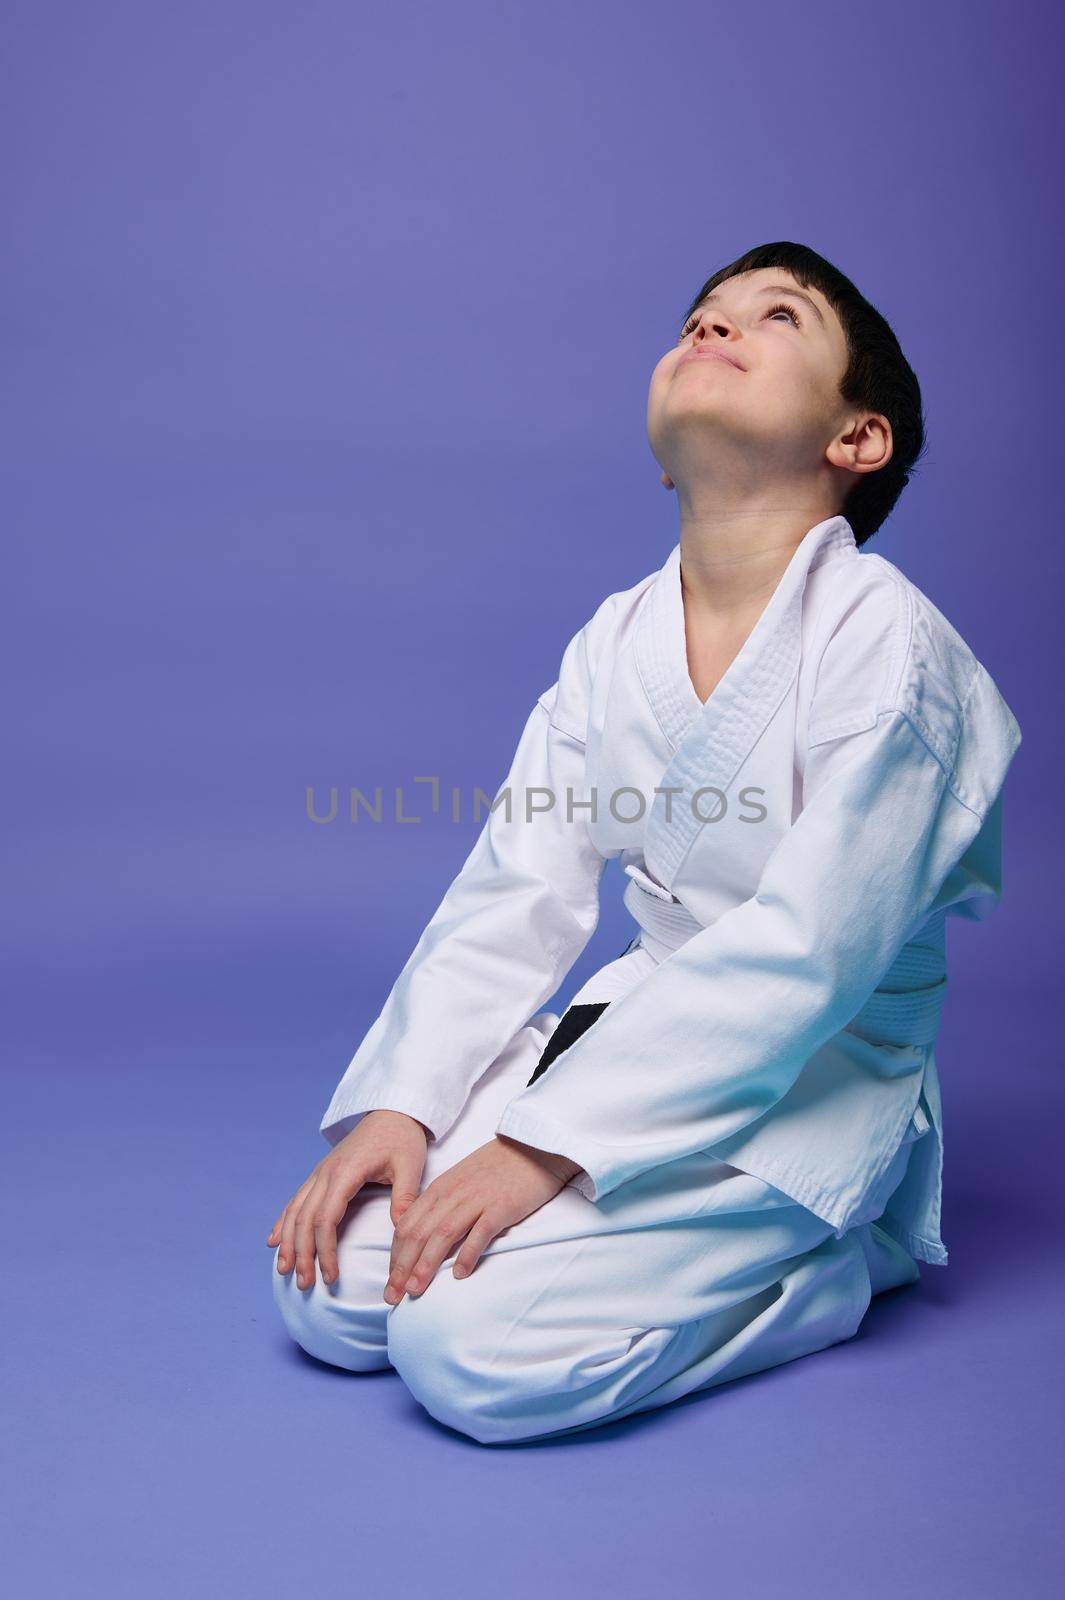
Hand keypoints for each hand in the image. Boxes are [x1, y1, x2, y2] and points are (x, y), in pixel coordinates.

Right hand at [268, 1110, 429, 1288]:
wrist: (392, 1111)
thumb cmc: (402, 1138)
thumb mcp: (410, 1165)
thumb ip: (405, 1196)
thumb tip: (401, 1228)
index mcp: (345, 1173)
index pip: (326, 1219)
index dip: (324, 1250)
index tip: (330, 1276)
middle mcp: (325, 1173)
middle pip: (305, 1219)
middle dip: (302, 1254)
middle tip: (305, 1284)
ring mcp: (320, 1173)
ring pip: (295, 1211)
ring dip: (288, 1242)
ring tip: (284, 1270)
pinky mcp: (320, 1174)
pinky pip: (296, 1199)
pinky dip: (283, 1221)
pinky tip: (274, 1240)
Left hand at [383, 1134, 581, 1304]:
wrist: (534, 1146)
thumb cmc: (497, 1166)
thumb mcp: (460, 1180)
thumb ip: (441, 1204)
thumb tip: (422, 1237)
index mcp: (440, 1189)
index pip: (407, 1226)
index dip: (395, 1256)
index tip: (391, 1282)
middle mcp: (453, 1194)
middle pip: (418, 1234)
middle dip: (402, 1268)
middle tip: (393, 1296)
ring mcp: (477, 1200)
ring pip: (442, 1235)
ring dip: (426, 1264)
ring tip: (416, 1290)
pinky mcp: (501, 1206)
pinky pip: (480, 1232)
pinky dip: (467, 1254)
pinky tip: (459, 1274)